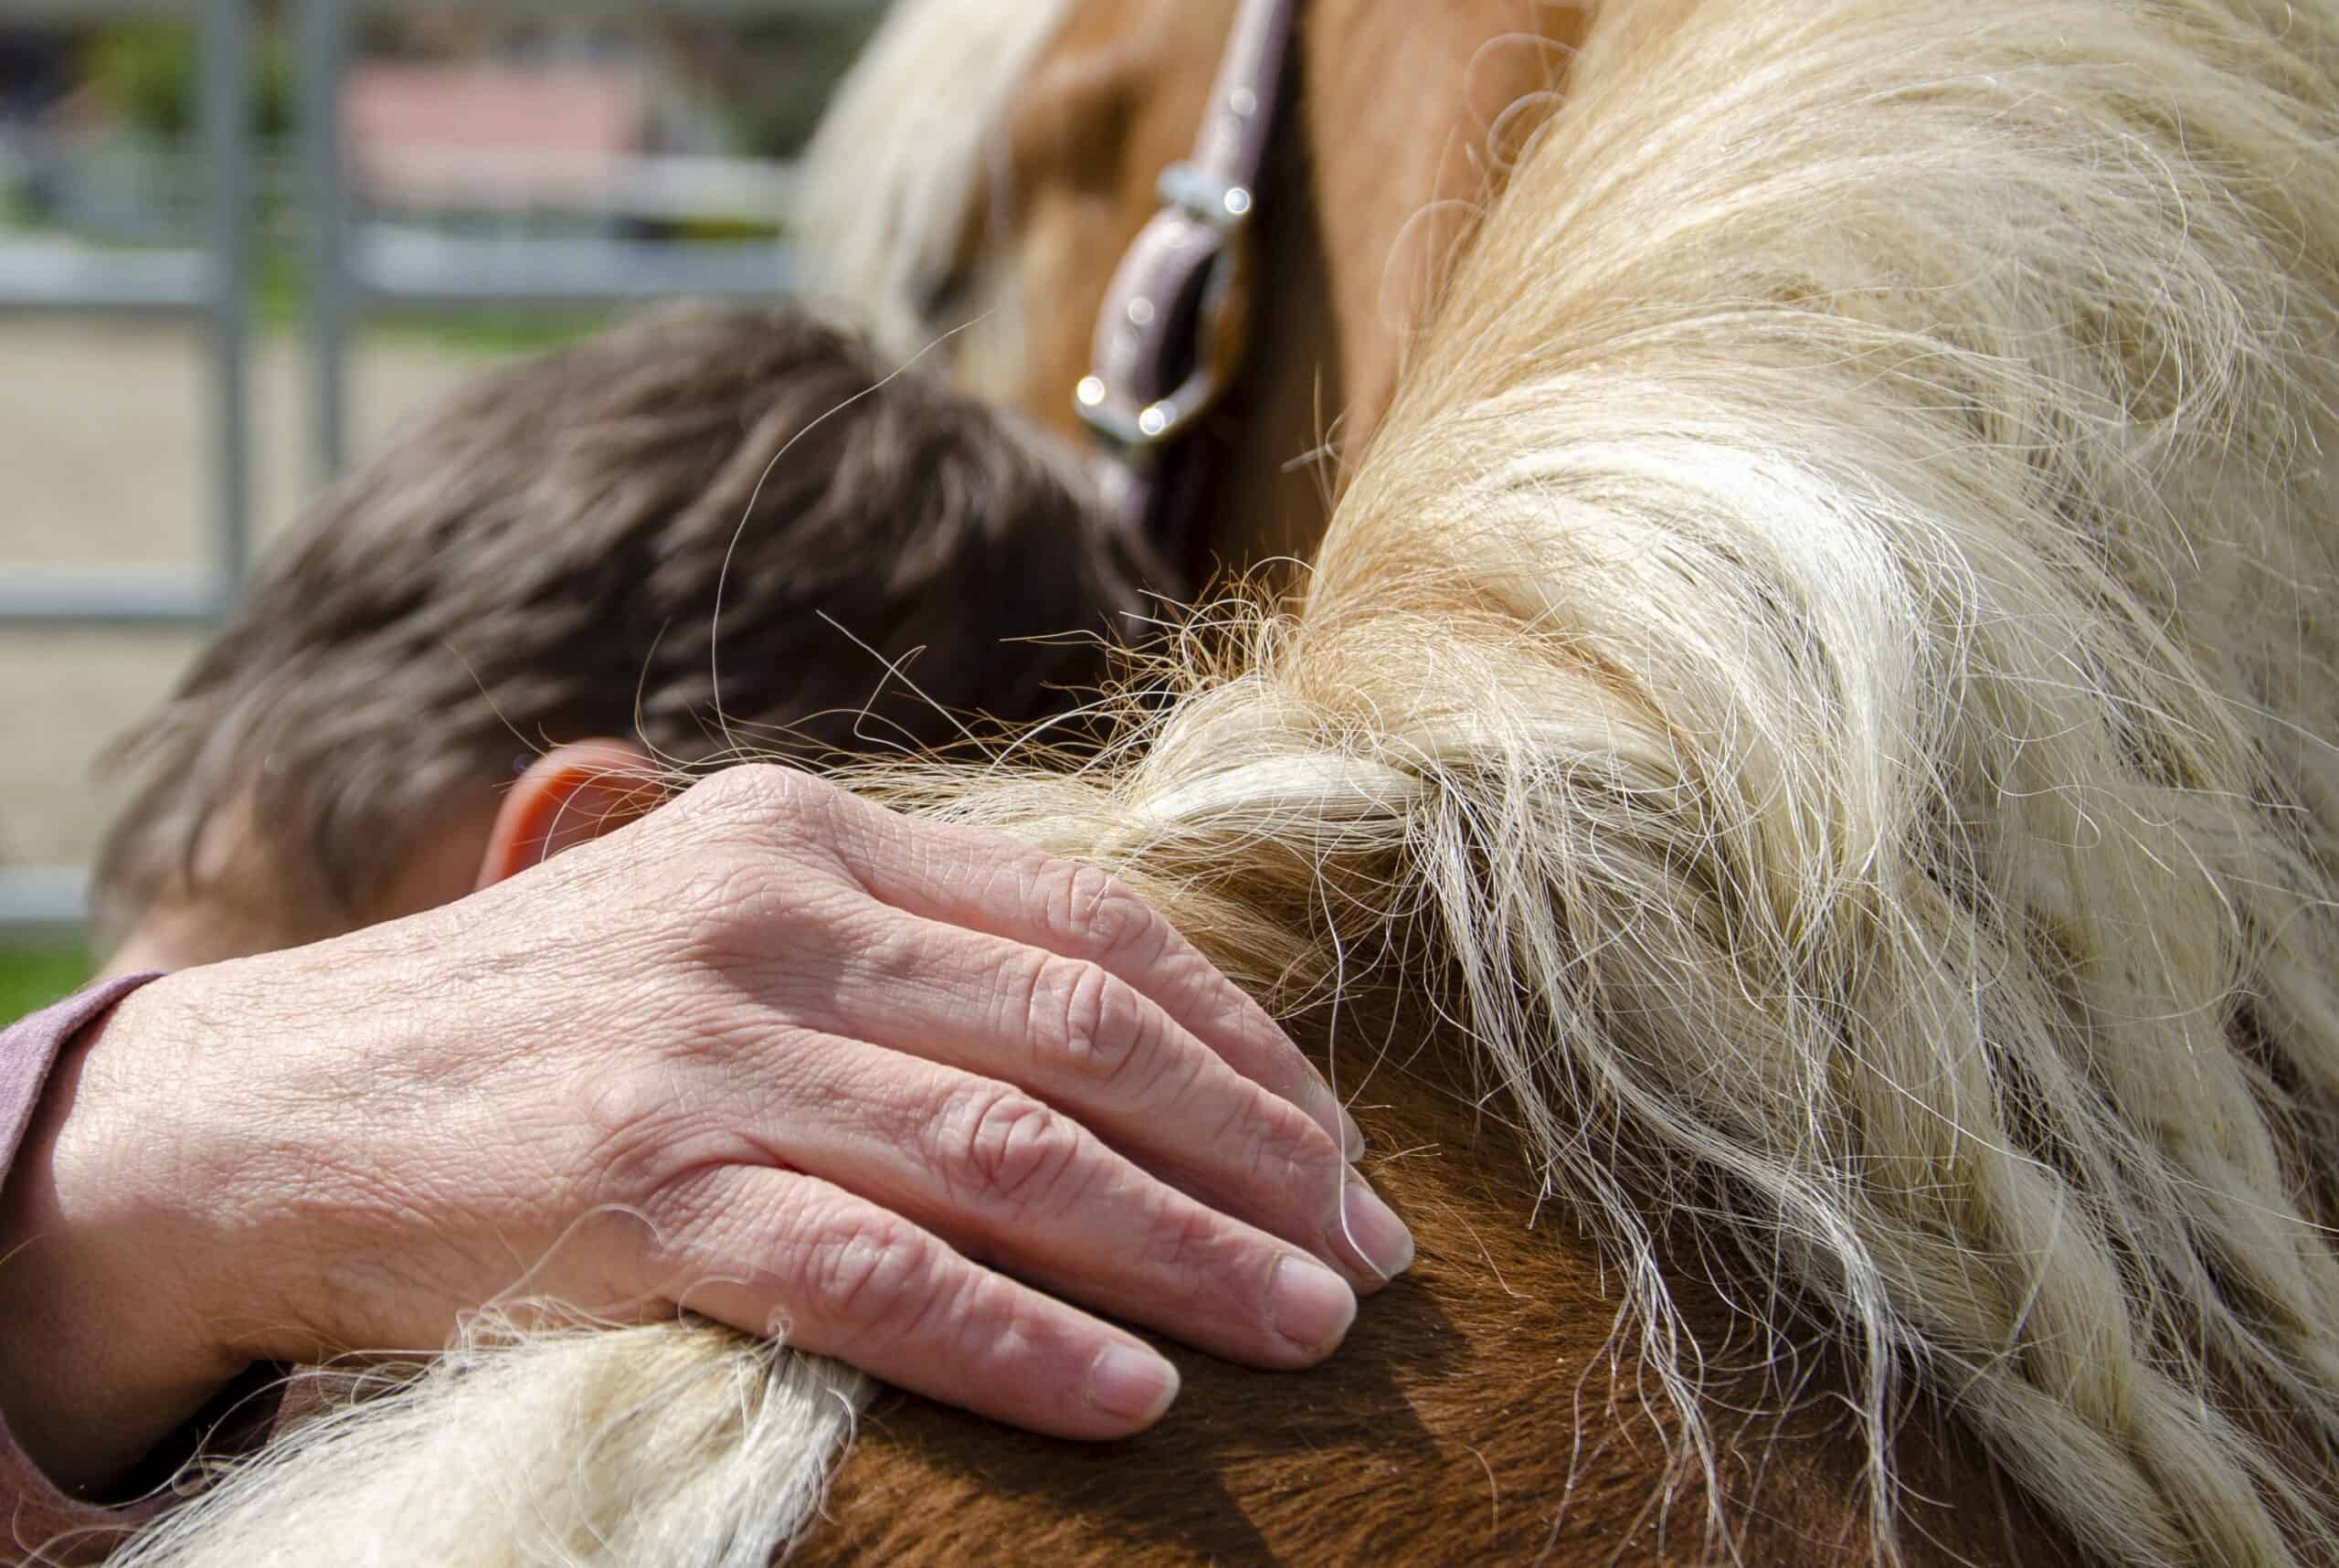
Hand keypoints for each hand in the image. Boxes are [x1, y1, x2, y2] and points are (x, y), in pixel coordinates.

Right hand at [0, 766, 1410, 1491]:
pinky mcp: (639, 1190)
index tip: (1339, 1151)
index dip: (1244, 1046)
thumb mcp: (712, 924)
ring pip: (1012, 1156)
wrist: (262, 1108)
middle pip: (1087, 1039)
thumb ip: (887, 950)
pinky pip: (878, 1273)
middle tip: (1369, 1258)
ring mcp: (709, 1052)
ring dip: (1186, 1253)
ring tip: (1306, 1332)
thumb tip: (1107, 1040)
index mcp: (813, 837)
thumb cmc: (525, 1029)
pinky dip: (1020, 1339)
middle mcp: (776, 920)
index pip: (1092, 932)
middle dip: (1259, 1155)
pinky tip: (1131, 1399)